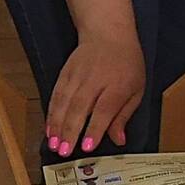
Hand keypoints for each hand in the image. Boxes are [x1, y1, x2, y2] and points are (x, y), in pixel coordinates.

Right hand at [46, 33, 144, 156]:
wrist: (107, 32)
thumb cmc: (126, 63)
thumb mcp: (136, 89)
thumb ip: (124, 116)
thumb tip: (118, 140)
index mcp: (117, 86)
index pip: (103, 110)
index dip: (94, 129)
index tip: (87, 146)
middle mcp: (95, 80)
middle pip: (79, 107)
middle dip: (70, 131)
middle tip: (64, 151)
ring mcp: (77, 75)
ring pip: (64, 102)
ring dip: (57, 124)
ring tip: (54, 144)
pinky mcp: (65, 73)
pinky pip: (56, 95)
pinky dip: (51, 112)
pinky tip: (49, 128)